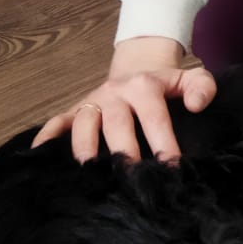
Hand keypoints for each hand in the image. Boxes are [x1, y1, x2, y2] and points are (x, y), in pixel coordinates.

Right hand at [31, 36, 216, 163]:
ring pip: (84, 122)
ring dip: (84, 145)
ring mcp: (93, 102)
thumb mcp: (191, 77)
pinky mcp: (75, 110)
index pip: (155, 117)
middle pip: (117, 122)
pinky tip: (40, 154)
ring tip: (89, 169)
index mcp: (145, 86)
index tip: (170, 168)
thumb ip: (202, 88)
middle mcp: (115, 93)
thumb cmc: (167, 83)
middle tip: (131, 176)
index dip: (163, 142)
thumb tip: (197, 105)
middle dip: (123, 150)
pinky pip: (57, 121)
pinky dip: (47, 136)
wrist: (138, 67)